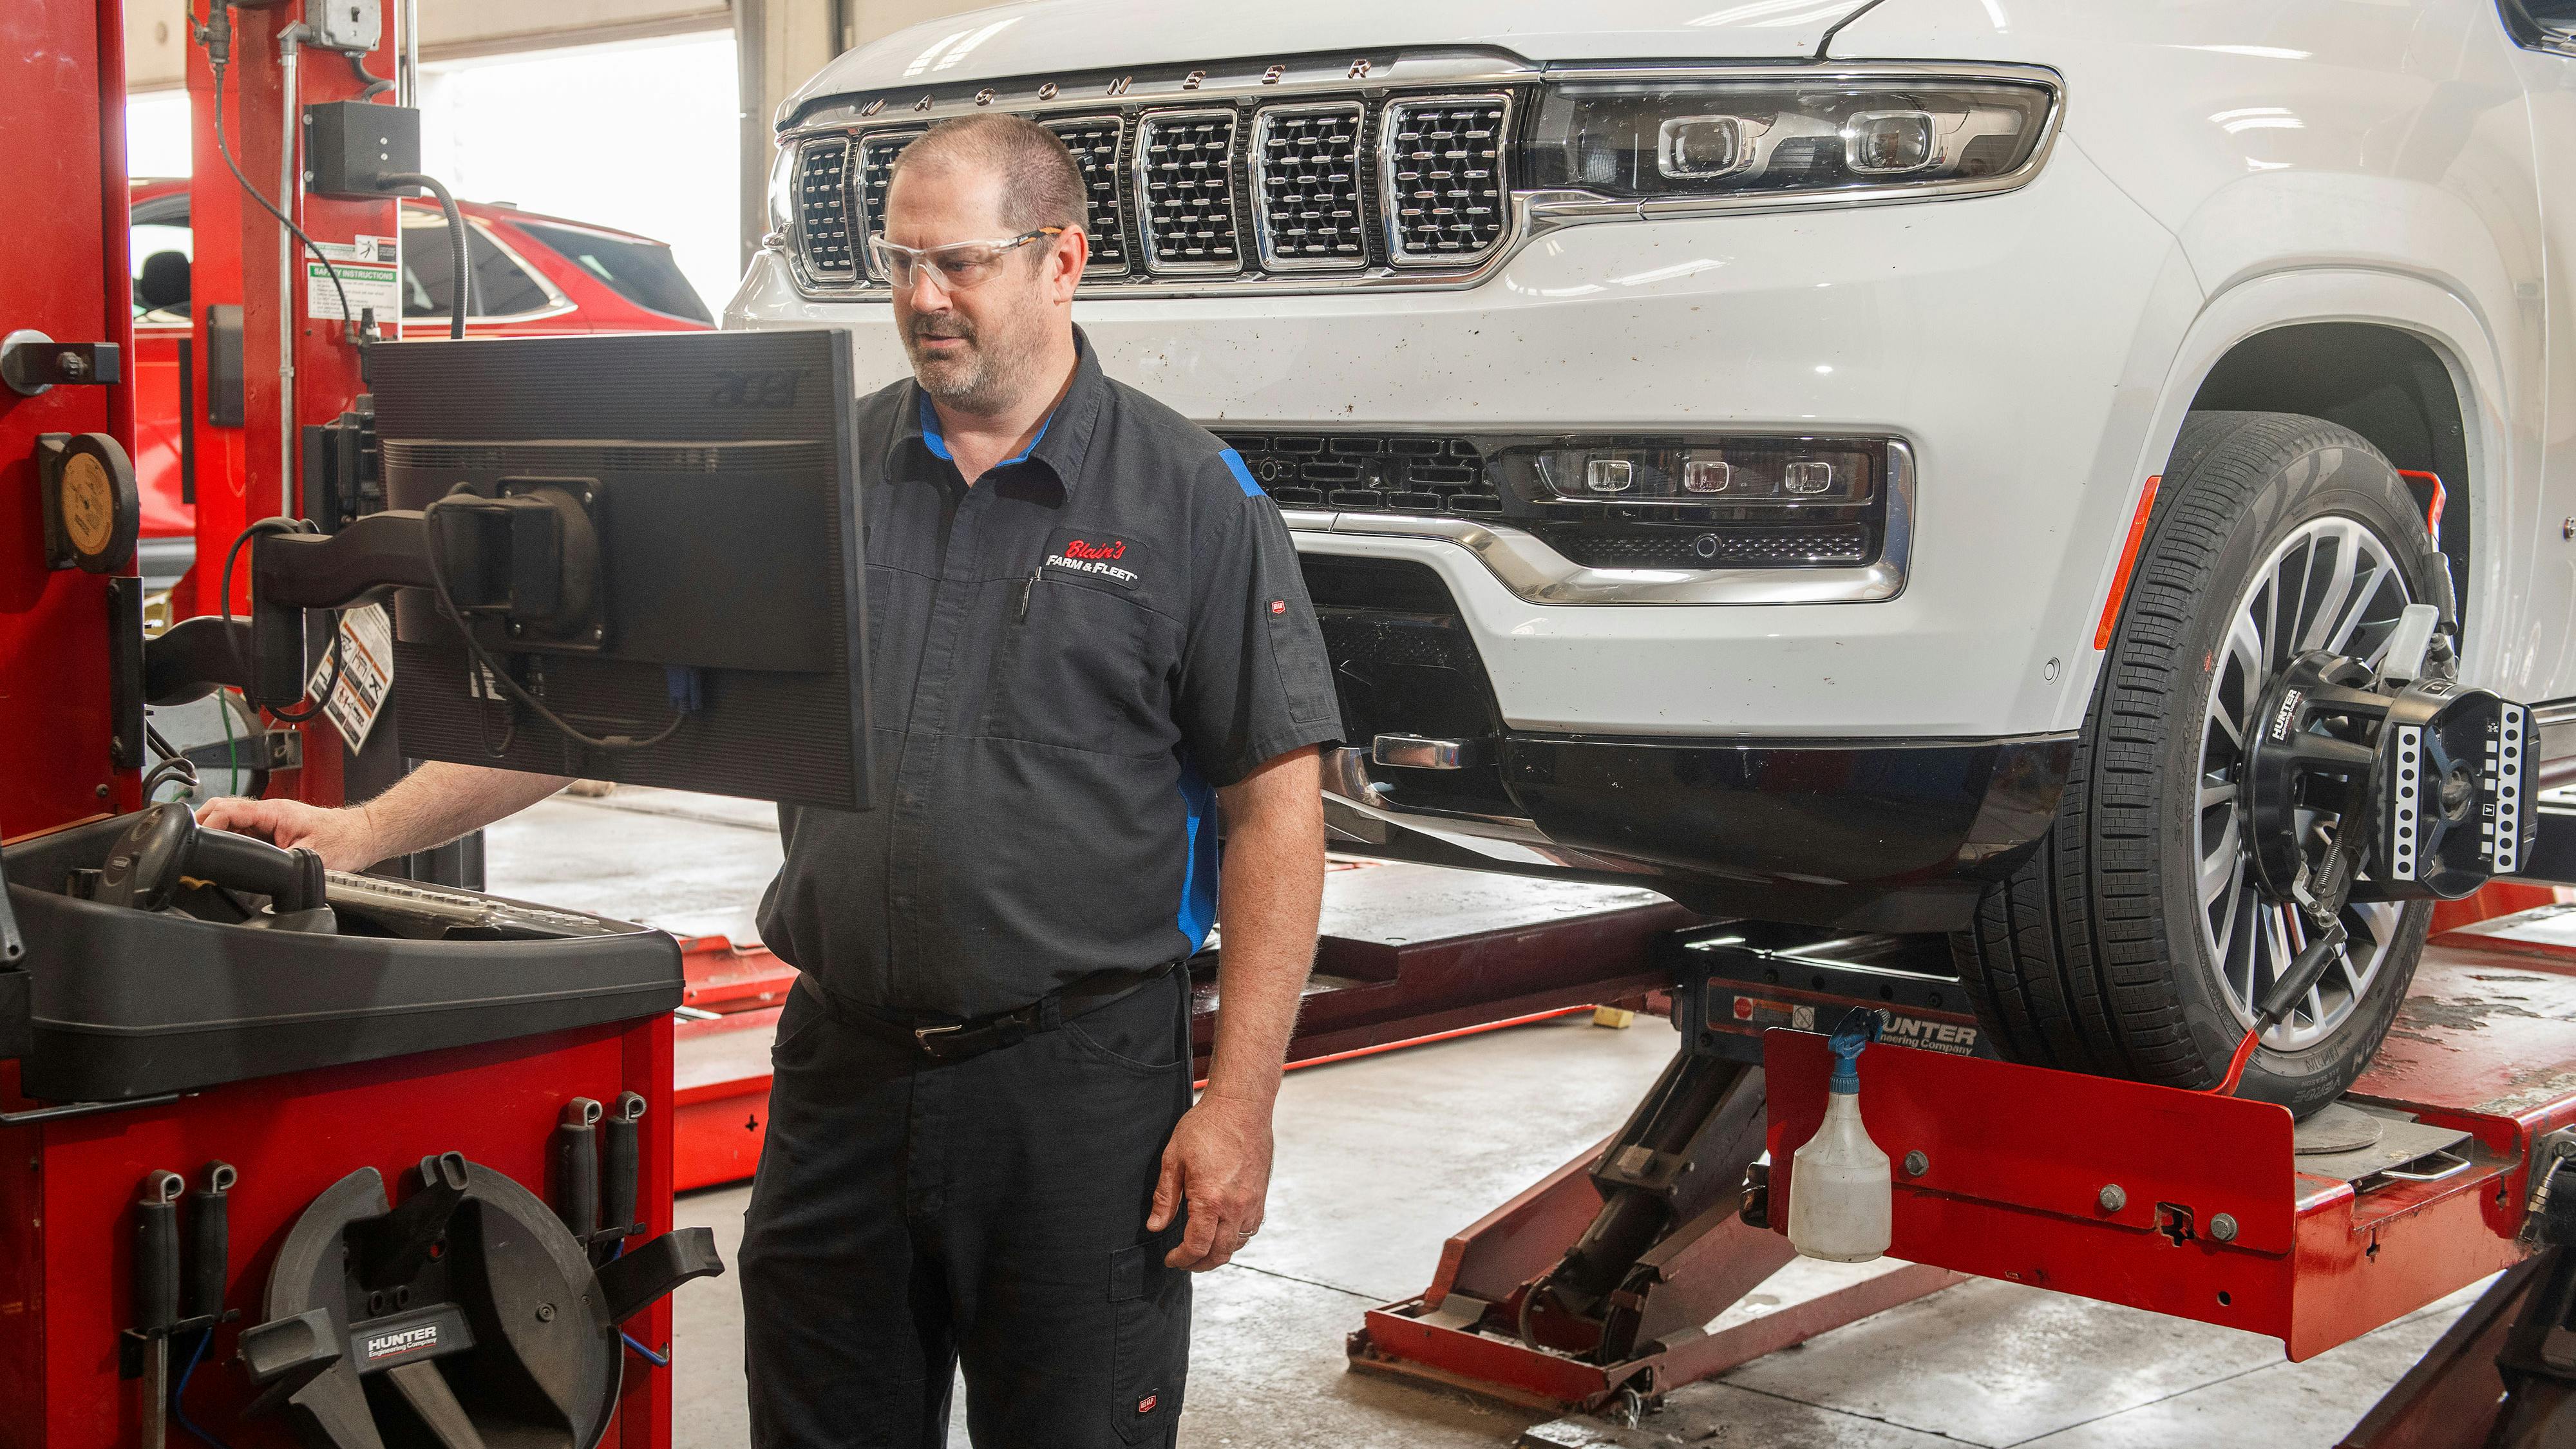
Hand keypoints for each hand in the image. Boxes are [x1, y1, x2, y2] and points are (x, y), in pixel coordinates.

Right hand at [195, 796, 379, 871]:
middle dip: (203, 825)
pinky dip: (230, 841)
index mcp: (274, 812)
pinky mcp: (274, 832)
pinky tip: (227, 856)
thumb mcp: (311, 856)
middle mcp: (269, 813)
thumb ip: (280, 864)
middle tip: (191, 847)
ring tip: (204, 853)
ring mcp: (270, 822)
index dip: (207, 823)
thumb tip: (259, 874)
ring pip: (231, 822)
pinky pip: (244, 833)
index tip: (196, 839)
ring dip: (216, 833)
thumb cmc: (345, 840)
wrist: (364, 837)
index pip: (228, 809)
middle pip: (223, 811)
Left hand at [1146, 1091, 1274, 1270]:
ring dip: (1219, 1252)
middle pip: (1220, 1254)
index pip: (1197, 1247)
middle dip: (1200, 1264)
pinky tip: (1223, 1229)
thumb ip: (1164, 1197)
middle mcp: (1235, 1207)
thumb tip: (1155, 1226)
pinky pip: (1251, 1228)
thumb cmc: (1207, 1127)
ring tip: (1202, 1247)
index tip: (1171, 1259)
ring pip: (1238, 1244)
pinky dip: (1236, 1237)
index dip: (1182, 1259)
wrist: (1242, 1107)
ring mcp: (1252, 1202)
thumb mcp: (1174, 1158)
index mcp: (1210, 1200)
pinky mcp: (1261, 1195)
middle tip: (1185, 1261)